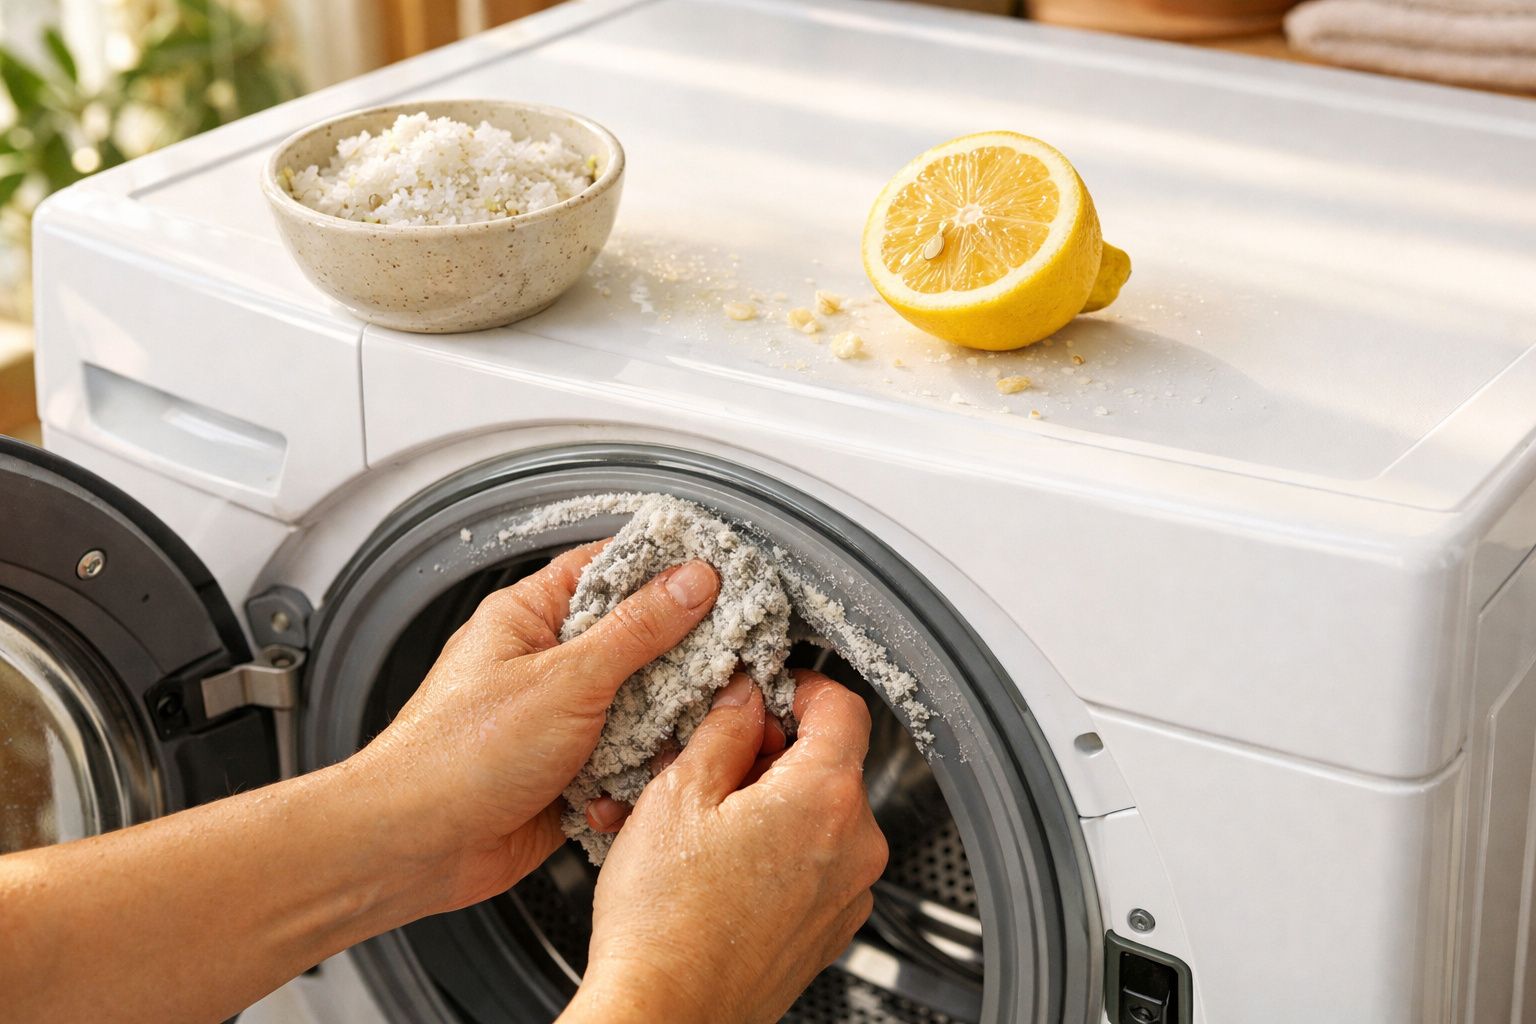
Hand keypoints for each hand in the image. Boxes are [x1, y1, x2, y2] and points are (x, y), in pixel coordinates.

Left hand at [350, 541, 720, 914]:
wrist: (416, 846)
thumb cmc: (457, 753)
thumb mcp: (566, 679)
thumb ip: (637, 629)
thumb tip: (692, 580)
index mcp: (530, 617)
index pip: (607, 568)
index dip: (663, 568)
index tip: (718, 573)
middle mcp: (544, 664)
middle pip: (634, 642)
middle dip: (676, 659)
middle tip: (721, 660)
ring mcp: (556, 721)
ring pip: (636, 707)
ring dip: (657, 726)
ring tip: (675, 731)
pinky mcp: (566, 774)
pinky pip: (623, 762)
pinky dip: (633, 775)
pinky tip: (631, 784)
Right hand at [564, 670, 888, 1023]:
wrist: (664, 1017)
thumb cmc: (665, 924)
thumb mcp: (679, 794)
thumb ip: (723, 730)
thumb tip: (744, 698)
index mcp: (826, 799)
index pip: (843, 707)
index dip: (799, 686)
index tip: (767, 689)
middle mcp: (854, 847)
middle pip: (828, 764)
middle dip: (770, 752)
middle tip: (709, 760)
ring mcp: (845, 895)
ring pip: (816, 816)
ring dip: (766, 803)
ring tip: (698, 820)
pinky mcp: (826, 931)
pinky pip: (811, 865)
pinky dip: (772, 850)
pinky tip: (714, 863)